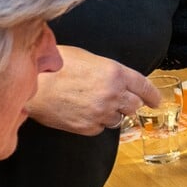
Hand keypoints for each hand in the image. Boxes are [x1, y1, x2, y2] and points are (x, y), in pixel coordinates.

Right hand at [24, 46, 159, 134]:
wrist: (31, 87)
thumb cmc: (54, 67)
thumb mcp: (87, 58)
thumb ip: (109, 70)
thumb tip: (120, 80)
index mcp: (115, 73)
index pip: (144, 87)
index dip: (152, 95)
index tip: (155, 101)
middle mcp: (113, 94)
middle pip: (134, 105)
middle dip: (127, 103)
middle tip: (113, 99)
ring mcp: (101, 113)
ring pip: (118, 119)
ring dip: (110, 113)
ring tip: (90, 103)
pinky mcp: (89, 127)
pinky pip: (101, 128)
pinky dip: (95, 122)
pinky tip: (80, 111)